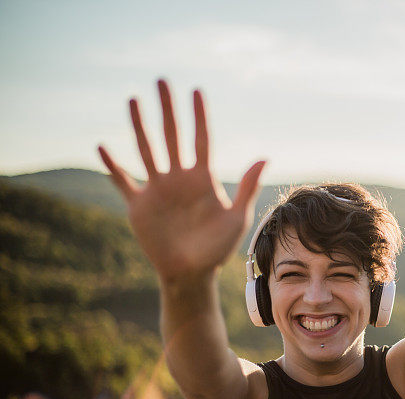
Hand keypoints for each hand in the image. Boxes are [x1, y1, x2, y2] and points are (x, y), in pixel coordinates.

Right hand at [98, 80, 265, 283]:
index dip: (199, 116)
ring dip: (140, 126)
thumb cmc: (218, 248)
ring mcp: (158, 189)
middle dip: (168, 109)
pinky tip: (102, 147)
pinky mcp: (139, 205)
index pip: (201, 140)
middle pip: (172, 136)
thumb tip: (264, 157)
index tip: (196, 91)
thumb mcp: (236, 218)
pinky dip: (112, 166)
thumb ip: (247, 187)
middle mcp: (179, 178)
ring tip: (134, 100)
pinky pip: (123, 181)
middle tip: (163, 80)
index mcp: (203, 179)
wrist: (191, 273)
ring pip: (147, 150)